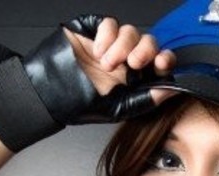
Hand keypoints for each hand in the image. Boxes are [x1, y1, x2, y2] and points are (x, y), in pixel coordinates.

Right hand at [0, 14, 177, 150]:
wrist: (47, 93)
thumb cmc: (78, 104)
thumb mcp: (118, 108)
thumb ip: (146, 99)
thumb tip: (172, 90)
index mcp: (134, 78)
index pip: (158, 63)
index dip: (164, 60)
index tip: (160, 63)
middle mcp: (125, 60)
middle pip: (148, 43)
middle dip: (145, 50)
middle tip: (132, 63)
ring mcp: (110, 44)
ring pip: (131, 32)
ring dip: (122, 46)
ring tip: (105, 62)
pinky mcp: (93, 31)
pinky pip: (110, 23)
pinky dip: (107, 35)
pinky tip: (97, 50)